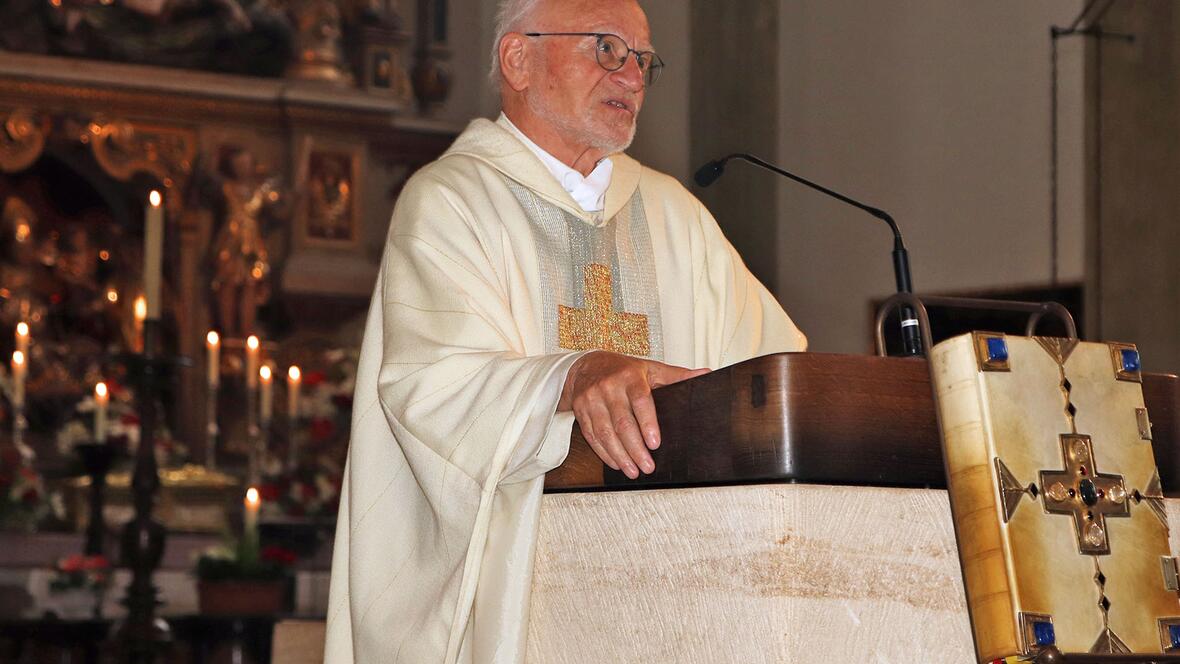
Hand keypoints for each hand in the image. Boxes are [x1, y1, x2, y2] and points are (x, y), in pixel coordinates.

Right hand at [558, 351, 709, 478]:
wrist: (586, 365)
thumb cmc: (624, 370)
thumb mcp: (651, 368)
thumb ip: (677, 375)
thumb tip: (706, 374)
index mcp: (630, 377)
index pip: (640, 401)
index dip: (647, 423)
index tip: (655, 443)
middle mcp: (609, 387)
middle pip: (622, 422)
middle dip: (635, 448)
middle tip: (647, 466)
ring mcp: (592, 399)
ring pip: (605, 433)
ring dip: (620, 455)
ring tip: (633, 471)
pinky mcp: (580, 411)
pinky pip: (591, 436)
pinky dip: (604, 453)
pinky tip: (616, 463)